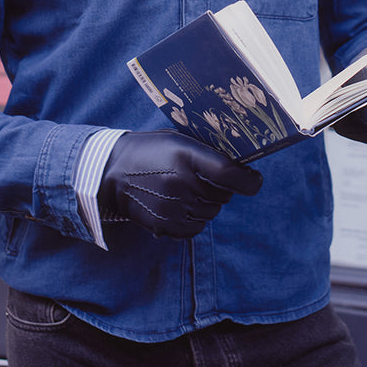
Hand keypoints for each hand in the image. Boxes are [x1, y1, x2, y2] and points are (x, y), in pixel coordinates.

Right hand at [98, 130, 262, 238]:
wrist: (111, 173)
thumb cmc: (149, 150)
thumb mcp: (176, 139)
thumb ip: (205, 151)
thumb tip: (240, 163)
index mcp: (185, 155)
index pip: (229, 173)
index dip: (249, 180)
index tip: (255, 180)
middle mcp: (181, 182)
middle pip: (224, 194)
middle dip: (221, 187)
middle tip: (204, 178)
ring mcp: (173, 207)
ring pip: (212, 211)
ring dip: (207, 202)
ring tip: (185, 189)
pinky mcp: (166, 226)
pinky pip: (197, 227)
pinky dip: (194, 218)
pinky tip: (178, 204)